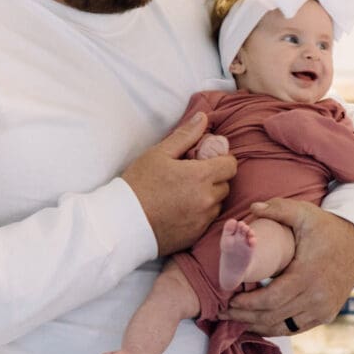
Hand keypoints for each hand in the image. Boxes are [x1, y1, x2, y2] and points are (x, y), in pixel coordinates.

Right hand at [121, 114, 235, 253]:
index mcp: (201, 176)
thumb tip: (203, 118)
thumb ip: (185, 135)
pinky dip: (200, 214)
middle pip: (225, 184)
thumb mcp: (159, 154)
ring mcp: (203, 219)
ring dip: (208, 197)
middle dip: (214, 178)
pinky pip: (207, 220)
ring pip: (217, 204)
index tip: (207, 160)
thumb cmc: (138, 185)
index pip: (230, 165)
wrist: (123, 223)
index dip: (221, 159)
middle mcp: (207, 199)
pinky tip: (180, 210)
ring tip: (184, 194)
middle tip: (192, 176)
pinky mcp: (196, 235)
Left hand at [225, 202, 353, 336]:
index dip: (246, 304)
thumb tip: (253, 207)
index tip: (228, 299)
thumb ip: (279, 209)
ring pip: (282, 327)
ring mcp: (323, 310)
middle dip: (244, 316)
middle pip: (272, 316)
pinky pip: (295, 329)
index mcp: (308, 275)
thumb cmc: (327, 229)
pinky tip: (257, 323)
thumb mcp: (305, 213)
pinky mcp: (326, 316)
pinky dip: (274, 328)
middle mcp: (317, 297)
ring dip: (256, 326)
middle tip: (223, 312)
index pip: (269, 299)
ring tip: (236, 319)